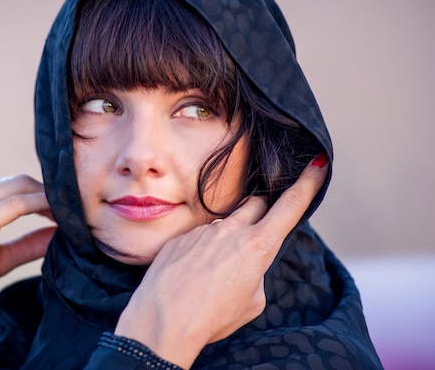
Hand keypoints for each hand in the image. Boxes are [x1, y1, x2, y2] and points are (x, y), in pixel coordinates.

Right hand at [0, 175, 54, 368]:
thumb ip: (27, 244)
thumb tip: (59, 235)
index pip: (16, 186)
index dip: (45, 195)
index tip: (69, 211)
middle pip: (22, 182)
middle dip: (51, 193)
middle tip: (75, 212)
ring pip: (22, 188)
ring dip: (51, 199)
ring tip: (72, 216)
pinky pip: (17, 205)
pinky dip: (42, 207)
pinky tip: (58, 219)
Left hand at [115, 155, 328, 368]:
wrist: (163, 319)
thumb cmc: (212, 317)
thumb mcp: (251, 303)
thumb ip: (254, 273)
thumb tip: (243, 262)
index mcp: (257, 246)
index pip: (289, 206)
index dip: (307, 183)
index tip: (318, 163)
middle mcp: (230, 230)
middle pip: (256, 204)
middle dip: (262, 212)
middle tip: (257, 233)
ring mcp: (202, 231)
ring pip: (224, 223)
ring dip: (229, 237)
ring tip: (215, 271)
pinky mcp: (180, 237)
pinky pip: (198, 237)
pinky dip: (201, 251)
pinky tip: (192, 275)